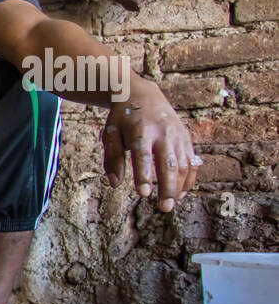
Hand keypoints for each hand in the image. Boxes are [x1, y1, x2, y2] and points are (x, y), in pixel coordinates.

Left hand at [102, 81, 198, 210]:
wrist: (143, 95)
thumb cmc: (122, 119)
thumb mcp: (110, 134)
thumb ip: (112, 159)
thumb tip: (115, 183)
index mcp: (140, 130)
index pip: (143, 155)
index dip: (144, 174)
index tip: (143, 193)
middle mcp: (163, 132)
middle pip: (168, 162)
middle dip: (167, 187)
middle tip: (163, 208)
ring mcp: (177, 136)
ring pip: (183, 164)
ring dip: (179, 187)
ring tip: (170, 204)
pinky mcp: (186, 139)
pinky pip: (192, 161)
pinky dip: (189, 179)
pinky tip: (180, 194)